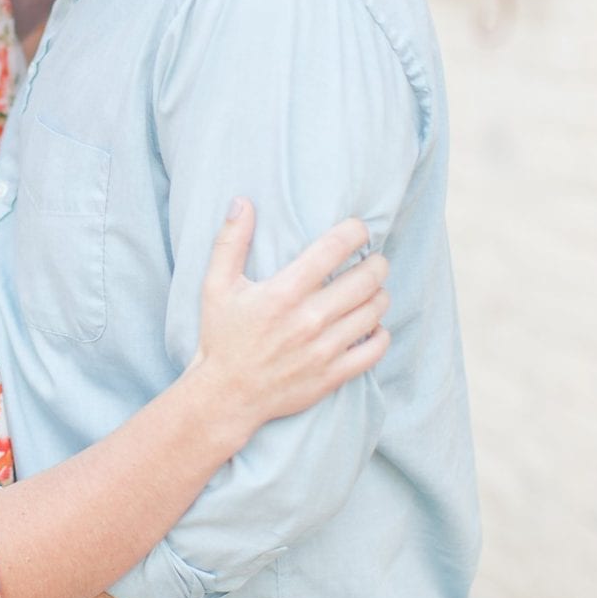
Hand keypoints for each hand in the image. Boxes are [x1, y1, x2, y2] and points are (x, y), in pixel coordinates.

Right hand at [195, 200, 390, 444]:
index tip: (359, 229)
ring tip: (373, 290)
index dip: (355, 232)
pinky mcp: (333, 375)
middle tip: (374, 261)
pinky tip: (372, 325)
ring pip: (374, 311)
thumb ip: (230, 241)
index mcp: (283, 293)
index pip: (334, 249)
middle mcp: (309, 319)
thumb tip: (243, 202)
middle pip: (365, 279)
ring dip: (379, 295)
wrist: (226, 395)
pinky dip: (381, 333)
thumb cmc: (221, 337)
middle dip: (376, 263)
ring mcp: (324, 349)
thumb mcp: (216, 286)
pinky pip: (375, 350)